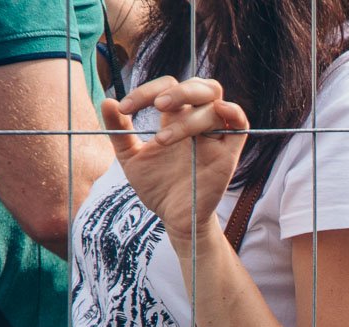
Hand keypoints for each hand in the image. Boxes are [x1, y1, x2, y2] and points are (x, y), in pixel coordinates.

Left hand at [103, 76, 248, 241]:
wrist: (172, 217)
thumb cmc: (156, 187)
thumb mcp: (130, 157)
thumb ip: (120, 131)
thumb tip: (108, 101)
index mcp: (175, 119)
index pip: (169, 88)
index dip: (147, 91)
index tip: (125, 108)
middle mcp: (197, 124)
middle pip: (200, 87)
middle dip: (178, 92)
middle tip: (157, 107)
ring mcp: (214, 138)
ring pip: (215, 104)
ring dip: (190, 115)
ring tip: (164, 138)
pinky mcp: (228, 154)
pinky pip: (240, 125)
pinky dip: (232, 113)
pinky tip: (217, 111)